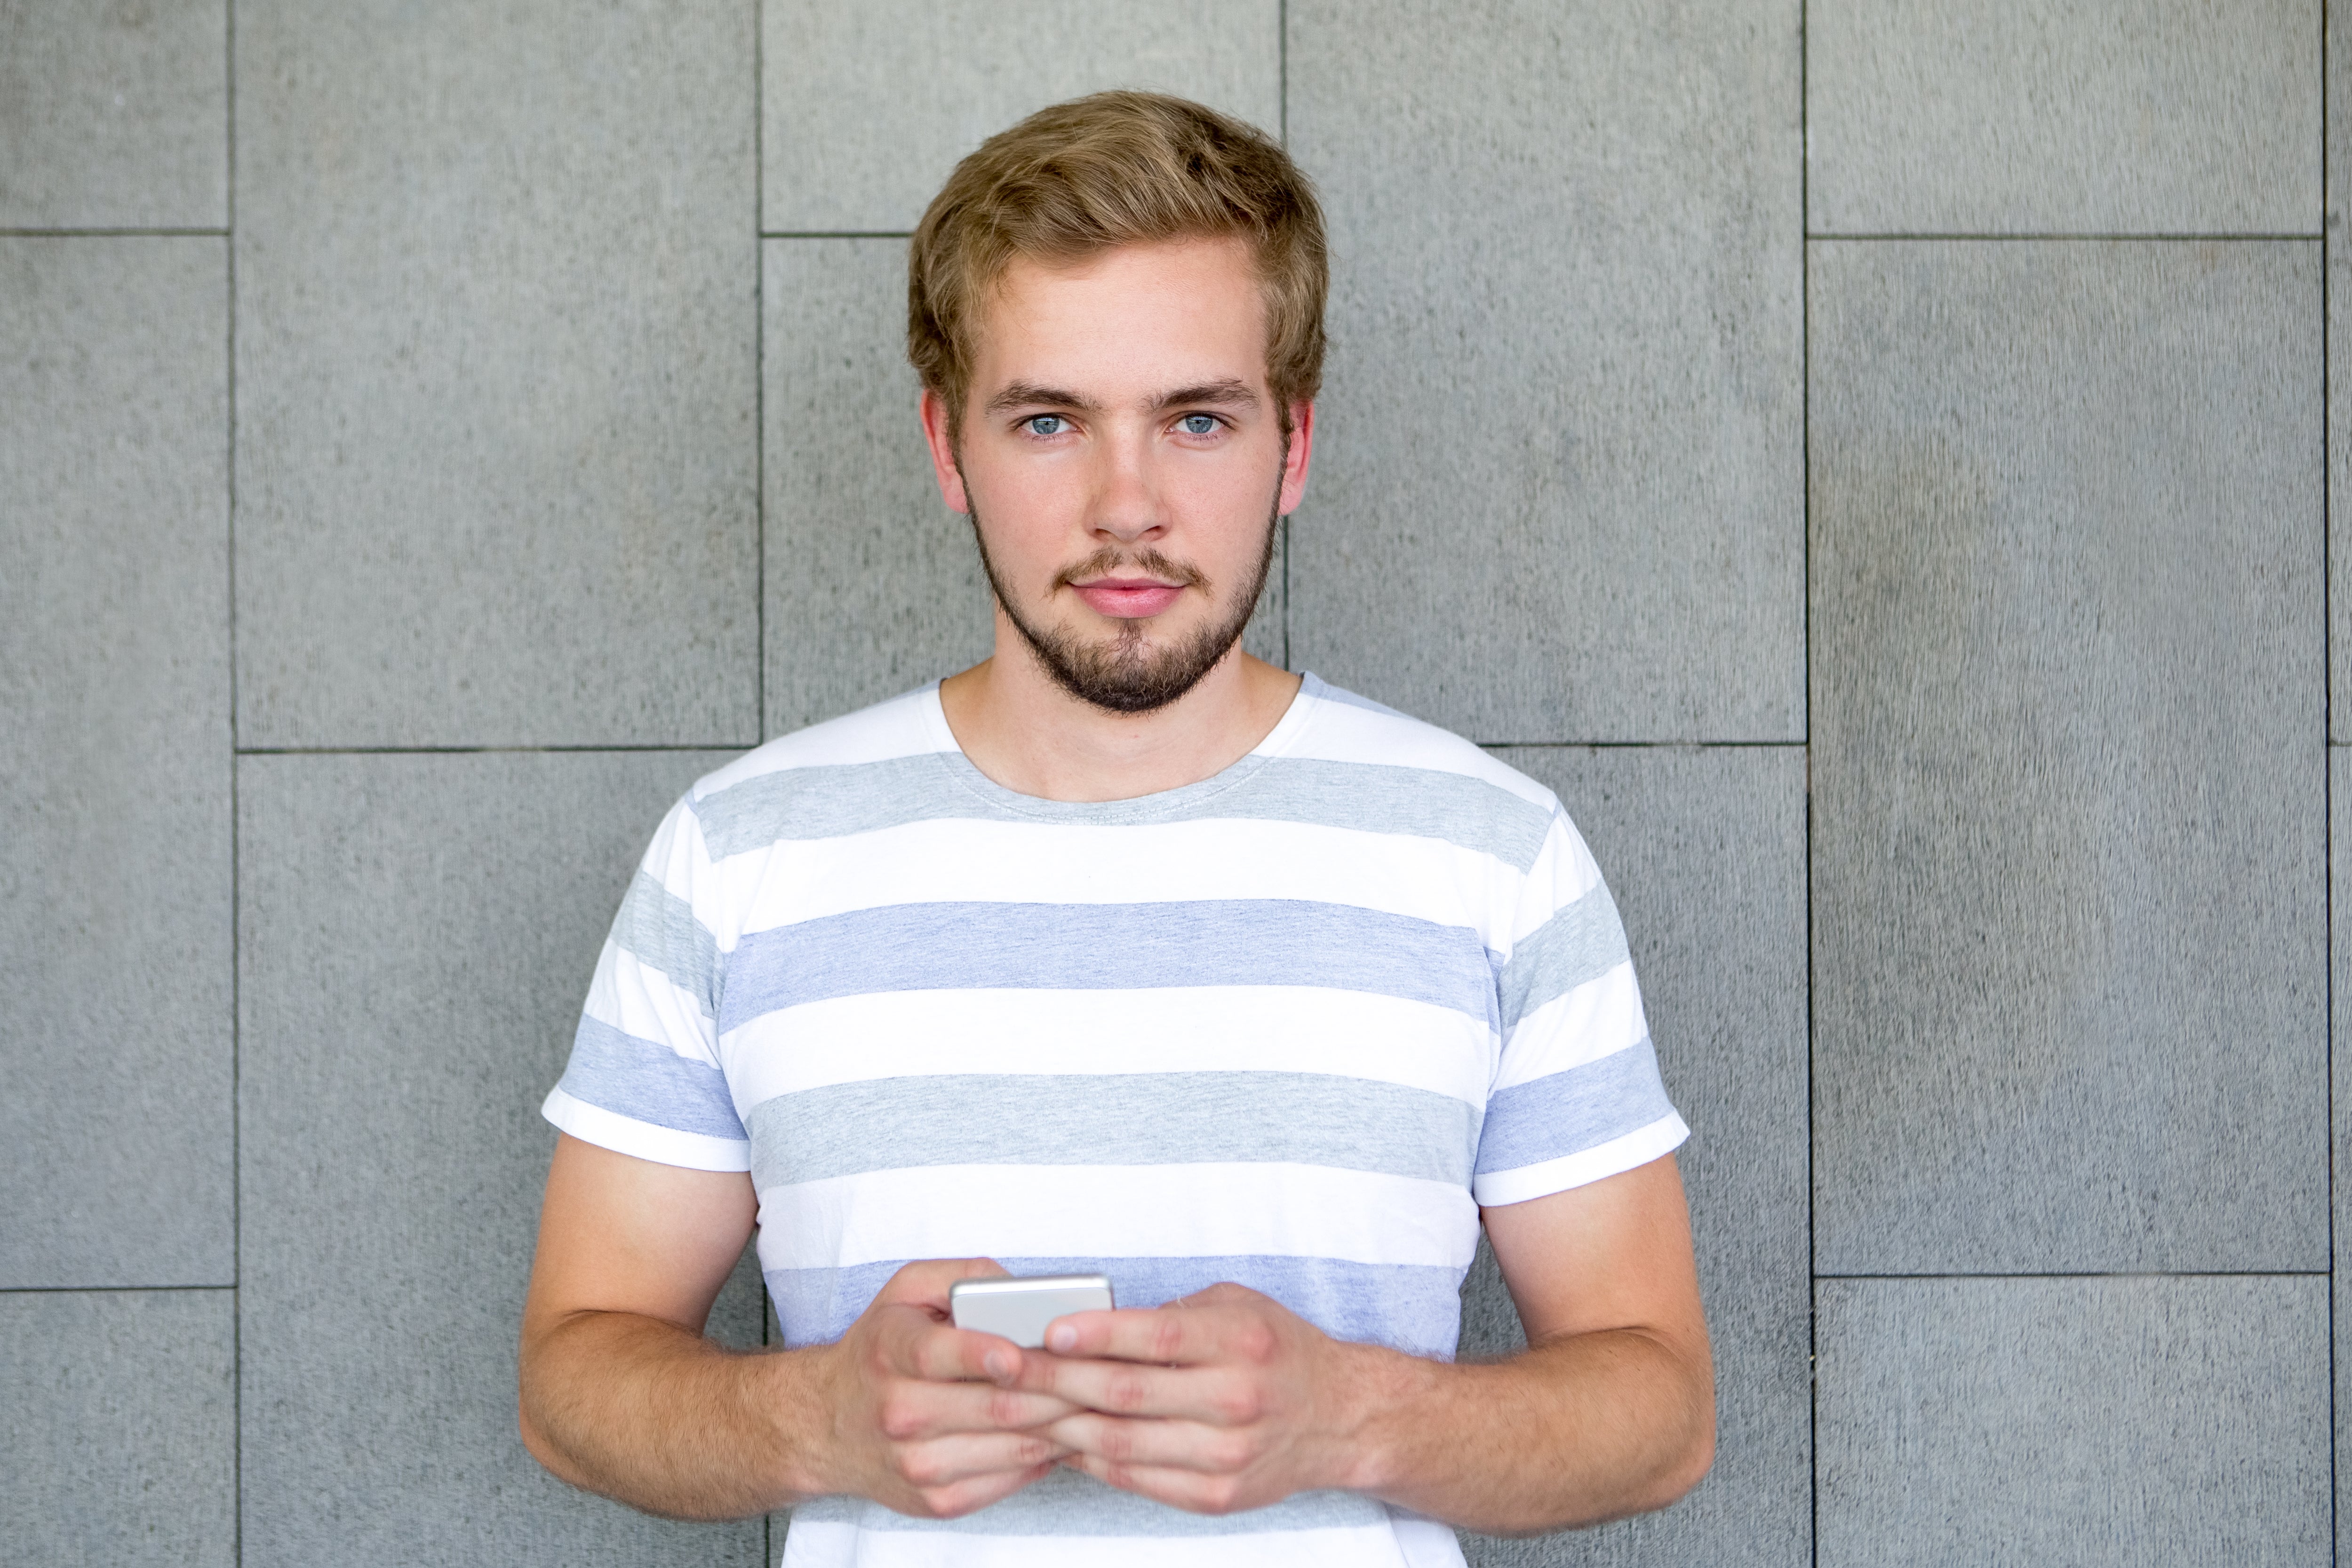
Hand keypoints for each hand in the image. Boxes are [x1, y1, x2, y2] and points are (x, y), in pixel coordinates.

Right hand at [806, 1259, 1082, 1517]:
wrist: (826, 1425)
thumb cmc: (881, 1349)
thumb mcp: (907, 1290)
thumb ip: (963, 1276)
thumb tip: (1021, 1290)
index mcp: (891, 1350)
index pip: (939, 1354)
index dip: (985, 1354)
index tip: (1020, 1353)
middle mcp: (899, 1411)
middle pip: (995, 1406)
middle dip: (1058, 1389)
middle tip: (1103, 1372)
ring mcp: (917, 1463)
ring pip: (1012, 1445)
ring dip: (1063, 1425)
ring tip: (1097, 1400)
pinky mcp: (937, 1499)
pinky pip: (1009, 1478)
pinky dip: (1045, 1455)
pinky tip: (1063, 1431)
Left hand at [1024, 1282, 1390, 1514]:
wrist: (1340, 1417)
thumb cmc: (1277, 1351)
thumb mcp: (1236, 1307)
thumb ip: (1173, 1315)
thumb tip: (1091, 1324)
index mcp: (1240, 1343)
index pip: (1155, 1338)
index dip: (1095, 1334)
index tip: (1047, 1329)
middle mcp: (1236, 1400)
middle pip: (1126, 1393)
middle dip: (1056, 1379)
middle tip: (1006, 1367)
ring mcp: (1226, 1455)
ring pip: (1122, 1441)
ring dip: (1062, 1423)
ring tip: (1020, 1406)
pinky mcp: (1216, 1495)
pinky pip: (1136, 1478)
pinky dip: (1093, 1459)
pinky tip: (1064, 1439)